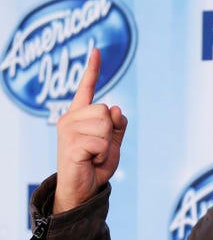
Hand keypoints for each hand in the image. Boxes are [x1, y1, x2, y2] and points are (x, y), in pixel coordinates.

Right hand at [54, 48, 127, 213]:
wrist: (83, 189)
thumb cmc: (95, 164)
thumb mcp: (112, 142)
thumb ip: (116, 125)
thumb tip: (116, 108)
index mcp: (80, 115)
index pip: (87, 88)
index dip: (92, 69)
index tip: (97, 50)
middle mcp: (70, 118)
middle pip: (105, 110)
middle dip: (110, 132)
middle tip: (98, 149)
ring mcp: (68, 130)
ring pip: (105, 126)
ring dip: (107, 145)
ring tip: (94, 155)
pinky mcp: (71, 144)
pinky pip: (102, 142)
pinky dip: (103, 155)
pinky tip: (91, 161)